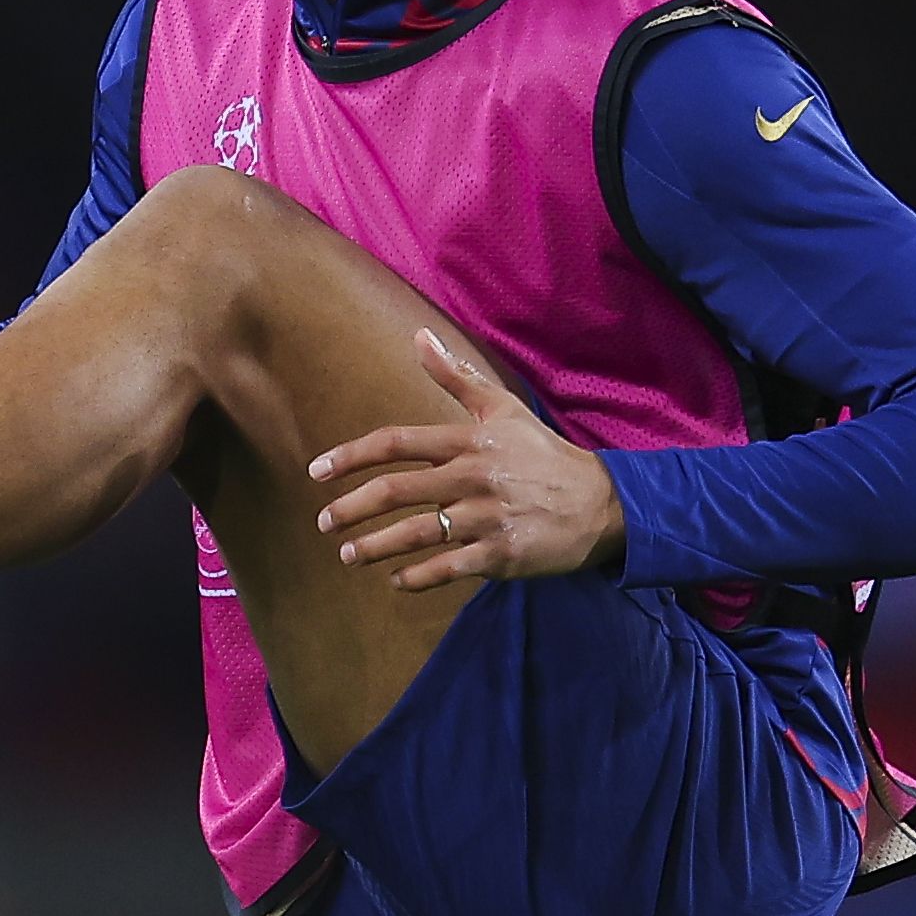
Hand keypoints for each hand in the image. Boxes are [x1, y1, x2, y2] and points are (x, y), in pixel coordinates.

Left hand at [308, 330, 619, 588]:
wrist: (598, 503)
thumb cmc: (542, 453)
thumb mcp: (502, 409)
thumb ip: (455, 376)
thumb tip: (418, 336)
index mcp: (469, 440)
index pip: (397, 443)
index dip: (351, 456)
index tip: (317, 472)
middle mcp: (474, 477)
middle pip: (397, 491)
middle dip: (352, 509)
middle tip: (324, 522)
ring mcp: (487, 518)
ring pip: (416, 534)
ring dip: (374, 547)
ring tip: (348, 556)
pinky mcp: (500, 554)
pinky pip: (447, 568)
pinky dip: (415, 577)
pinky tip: (394, 579)